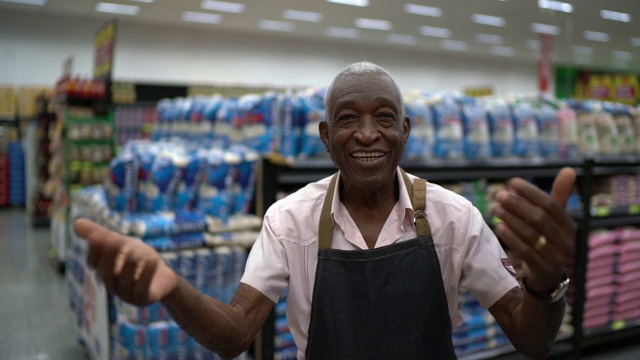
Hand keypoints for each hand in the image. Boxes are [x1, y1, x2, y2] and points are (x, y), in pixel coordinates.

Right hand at [74, 219, 178, 305]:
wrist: (164, 278)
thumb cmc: (138, 259)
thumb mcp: (121, 244)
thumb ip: (101, 235)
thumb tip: (76, 222)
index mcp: (105, 271)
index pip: (93, 263)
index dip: (95, 250)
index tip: (100, 236)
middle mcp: (112, 284)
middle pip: (106, 273)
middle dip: (110, 256)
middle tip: (117, 241)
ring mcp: (126, 294)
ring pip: (123, 281)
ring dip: (130, 265)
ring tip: (136, 252)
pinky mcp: (142, 299)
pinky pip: (142, 288)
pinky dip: (147, 273)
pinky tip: (154, 260)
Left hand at [494, 168, 576, 291]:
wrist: (548, 278)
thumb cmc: (548, 241)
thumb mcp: (555, 221)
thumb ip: (559, 197)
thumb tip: (569, 169)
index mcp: (569, 225)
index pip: (550, 204)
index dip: (530, 192)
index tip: (511, 182)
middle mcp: (566, 241)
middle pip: (539, 218)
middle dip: (517, 204)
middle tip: (499, 195)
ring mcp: (556, 256)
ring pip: (531, 234)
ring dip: (510, 219)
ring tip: (495, 208)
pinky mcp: (543, 269)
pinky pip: (525, 251)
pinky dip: (511, 237)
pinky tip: (499, 226)